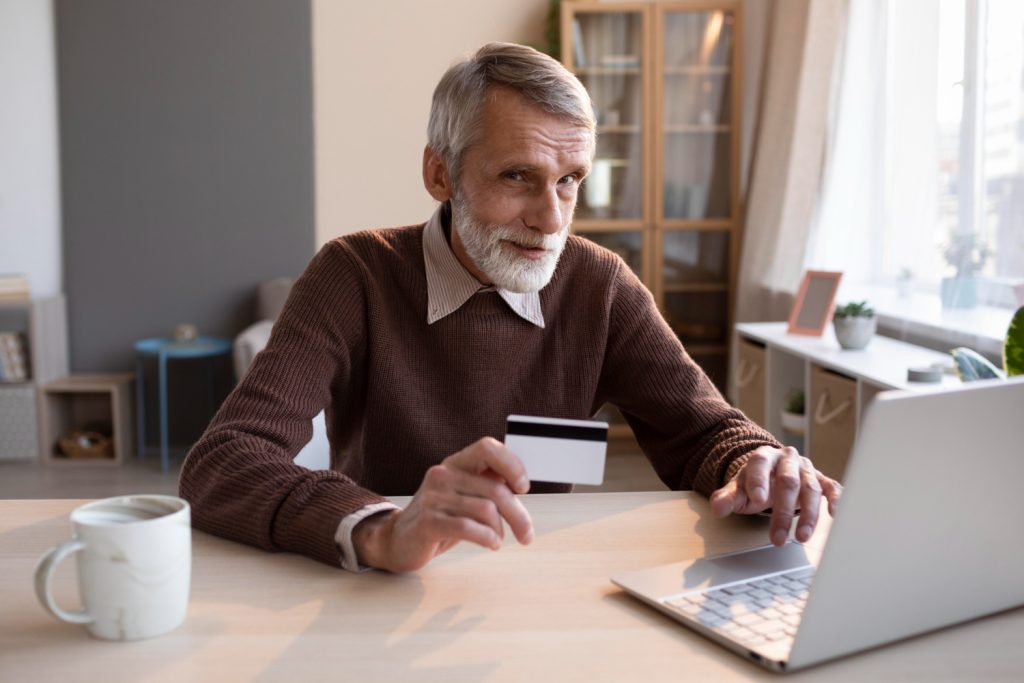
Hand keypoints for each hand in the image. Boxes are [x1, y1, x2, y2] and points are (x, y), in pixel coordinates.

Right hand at [352, 437, 533, 571]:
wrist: (397, 539)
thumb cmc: (439, 518)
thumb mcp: (463, 496)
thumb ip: (487, 485)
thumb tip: (523, 483)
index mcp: (455, 463)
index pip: (487, 448)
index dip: (512, 464)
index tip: (523, 487)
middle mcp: (443, 475)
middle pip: (495, 489)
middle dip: (518, 515)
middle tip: (526, 534)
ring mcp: (433, 497)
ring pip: (486, 510)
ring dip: (500, 530)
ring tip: (497, 539)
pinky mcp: (428, 522)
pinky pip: (468, 528)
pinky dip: (487, 538)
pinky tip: (490, 544)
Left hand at [709, 446, 841, 546]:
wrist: (773, 477)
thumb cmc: (754, 485)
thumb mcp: (738, 490)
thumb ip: (726, 498)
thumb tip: (717, 509)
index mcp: (763, 456)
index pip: (759, 464)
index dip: (759, 481)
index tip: (757, 501)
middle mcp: (787, 459)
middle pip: (788, 481)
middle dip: (783, 511)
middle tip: (777, 538)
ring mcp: (806, 469)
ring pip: (811, 489)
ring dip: (808, 515)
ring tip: (801, 538)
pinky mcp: (822, 480)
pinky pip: (833, 488)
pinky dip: (836, 500)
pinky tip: (834, 516)